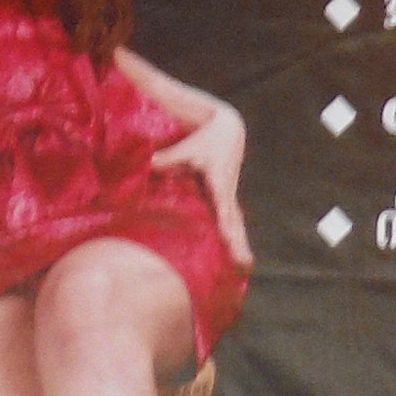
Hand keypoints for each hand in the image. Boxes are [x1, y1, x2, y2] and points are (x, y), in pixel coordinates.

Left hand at [150, 96, 250, 270]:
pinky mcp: (227, 198)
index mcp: (220, 181)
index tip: (227, 237)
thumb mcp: (188, 147)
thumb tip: (149, 164)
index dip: (224, 221)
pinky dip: (236, 236)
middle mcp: (227, 191)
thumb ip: (169, 158)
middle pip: (234, 221)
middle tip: (244, 262)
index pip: (222, 205)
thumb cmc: (207, 139)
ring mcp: (229, 196)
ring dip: (240, 244)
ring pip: (236, 223)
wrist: (231, 130)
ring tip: (246, 264)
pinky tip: (239, 254)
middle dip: (238, 241)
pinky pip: (232, 221)